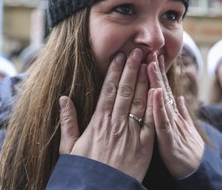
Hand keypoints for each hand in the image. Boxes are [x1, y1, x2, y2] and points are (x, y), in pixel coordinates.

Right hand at [59, 48, 154, 181]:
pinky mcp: (144, 145)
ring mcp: (131, 133)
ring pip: (139, 101)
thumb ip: (68, 121)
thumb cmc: (84, 170)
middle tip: (138, 50)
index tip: (119, 56)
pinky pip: (150, 121)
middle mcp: (115, 123)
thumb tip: (63, 99)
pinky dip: (155, 104)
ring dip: (145, 80)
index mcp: (98, 122)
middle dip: (132, 69)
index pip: (107, 90)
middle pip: (125, 90)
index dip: (114, 72)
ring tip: (149, 63)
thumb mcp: (69, 147)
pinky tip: (159, 90)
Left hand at [147, 54, 203, 177]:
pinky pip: (162, 122)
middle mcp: (172, 115)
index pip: (162, 88)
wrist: (197, 170)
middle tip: (149, 50)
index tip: (152, 55)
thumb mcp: (183, 127)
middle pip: (162, 89)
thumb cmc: (187, 147)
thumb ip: (180, 111)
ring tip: (151, 64)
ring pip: (162, 101)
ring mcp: (172, 125)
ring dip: (156, 82)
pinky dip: (159, 108)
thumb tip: (178, 96)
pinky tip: (156, 94)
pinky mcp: (170, 139)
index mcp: (171, 113)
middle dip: (156, 69)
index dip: (157, 72)